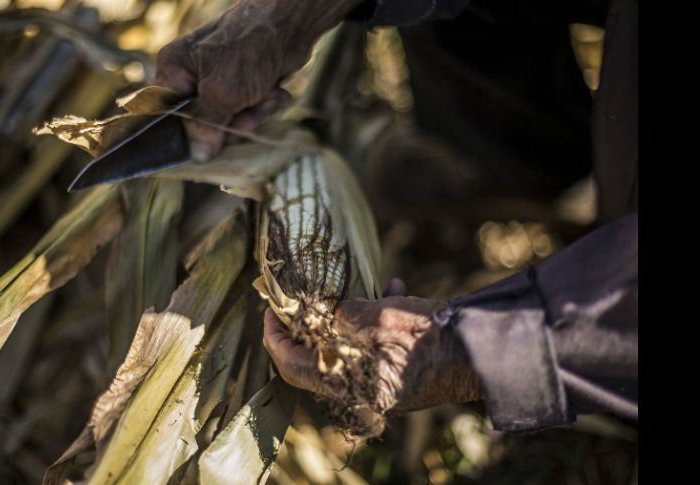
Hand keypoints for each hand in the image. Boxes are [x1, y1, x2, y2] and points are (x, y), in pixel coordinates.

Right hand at [154, 0, 363, 160]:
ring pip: (229, 121)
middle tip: (245, 117)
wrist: (291, 25)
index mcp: (175, 69)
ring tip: (264, 95)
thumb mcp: (223, 93)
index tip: (201, 148)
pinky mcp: (243, 86)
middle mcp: (193, 76)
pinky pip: (248, 112)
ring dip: (252, 114)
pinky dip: (264, 105)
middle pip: (201, 123)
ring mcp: (219, 81)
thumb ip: (206, 125)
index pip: (165, 114)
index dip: (183, 134)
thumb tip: (196, 155)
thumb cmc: (250, 49)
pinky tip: (274, 92)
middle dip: (229, 123)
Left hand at [263, 283, 482, 416]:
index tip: (269, 311)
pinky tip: (393, 287)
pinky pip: (374, 347)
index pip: (293, 367)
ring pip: (346, 349)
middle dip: (306, 325)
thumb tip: (326, 311)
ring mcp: (381, 385)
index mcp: (352, 388)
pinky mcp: (399, 374)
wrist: (482, 352)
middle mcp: (362, 393)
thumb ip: (345, 315)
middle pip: (316, 359)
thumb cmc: (432, 337)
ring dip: (343, 318)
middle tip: (297, 298)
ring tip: (348, 288)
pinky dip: (375, 321)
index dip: (275, 338)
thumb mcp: (381, 318)